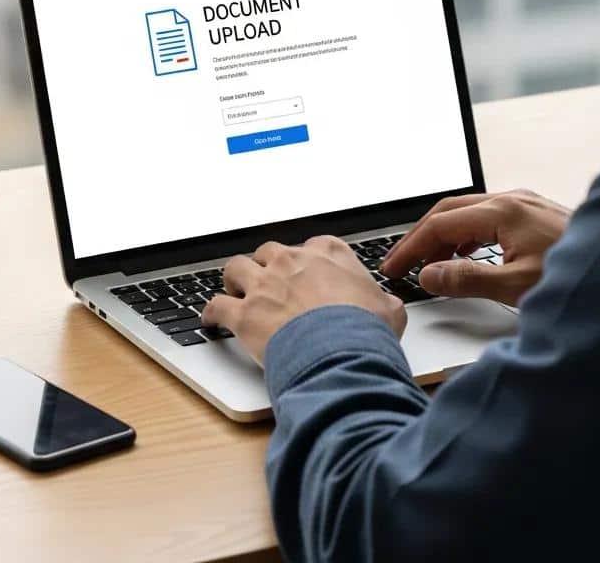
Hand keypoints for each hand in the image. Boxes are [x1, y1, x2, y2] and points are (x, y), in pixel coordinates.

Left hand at [201, 236, 406, 364]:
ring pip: (236, 268)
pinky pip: (217, 306)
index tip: (308, 272)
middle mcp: (291, 261)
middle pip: (269, 252)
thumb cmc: (366, 331)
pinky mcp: (244, 313)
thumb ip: (383, 302)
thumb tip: (389, 307)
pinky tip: (211, 319)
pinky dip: (211, 313)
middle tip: (269, 282)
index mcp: (327, 254)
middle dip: (267, 265)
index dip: (308, 261)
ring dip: (234, 279)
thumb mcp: (389, 310)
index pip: (313, 246)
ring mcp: (264, 285)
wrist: (341, 353)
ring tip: (235, 290)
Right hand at [380, 190, 569, 306]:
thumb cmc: (578, 281)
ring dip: (442, 236)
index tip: (393, 268)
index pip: (440, 225)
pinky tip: (463, 255)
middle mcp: (511, 199)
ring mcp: (523, 203)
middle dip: (420, 237)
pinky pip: (484, 216)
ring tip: (428, 264)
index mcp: (502, 211)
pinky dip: (464, 234)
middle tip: (400, 263)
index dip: (410, 247)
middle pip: (448, 211)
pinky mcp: (533, 213)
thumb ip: (466, 279)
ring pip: (466, 212)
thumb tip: (428, 274)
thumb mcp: (516, 287)